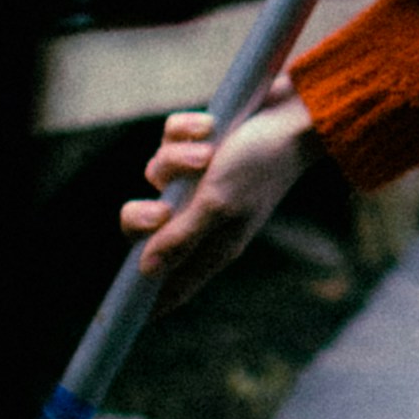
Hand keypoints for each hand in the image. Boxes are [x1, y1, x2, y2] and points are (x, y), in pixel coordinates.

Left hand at [120, 88, 313, 300]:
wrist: (295, 111)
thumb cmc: (260, 163)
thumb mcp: (216, 204)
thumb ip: (180, 237)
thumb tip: (145, 271)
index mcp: (214, 244)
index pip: (173, 283)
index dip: (147, 298)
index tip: (122, 307)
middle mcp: (205, 214)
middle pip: (146, 229)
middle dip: (143, 217)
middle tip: (162, 210)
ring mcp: (201, 179)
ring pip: (157, 176)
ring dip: (176, 159)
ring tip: (207, 152)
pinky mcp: (201, 145)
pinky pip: (169, 140)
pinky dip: (185, 131)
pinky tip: (209, 126)